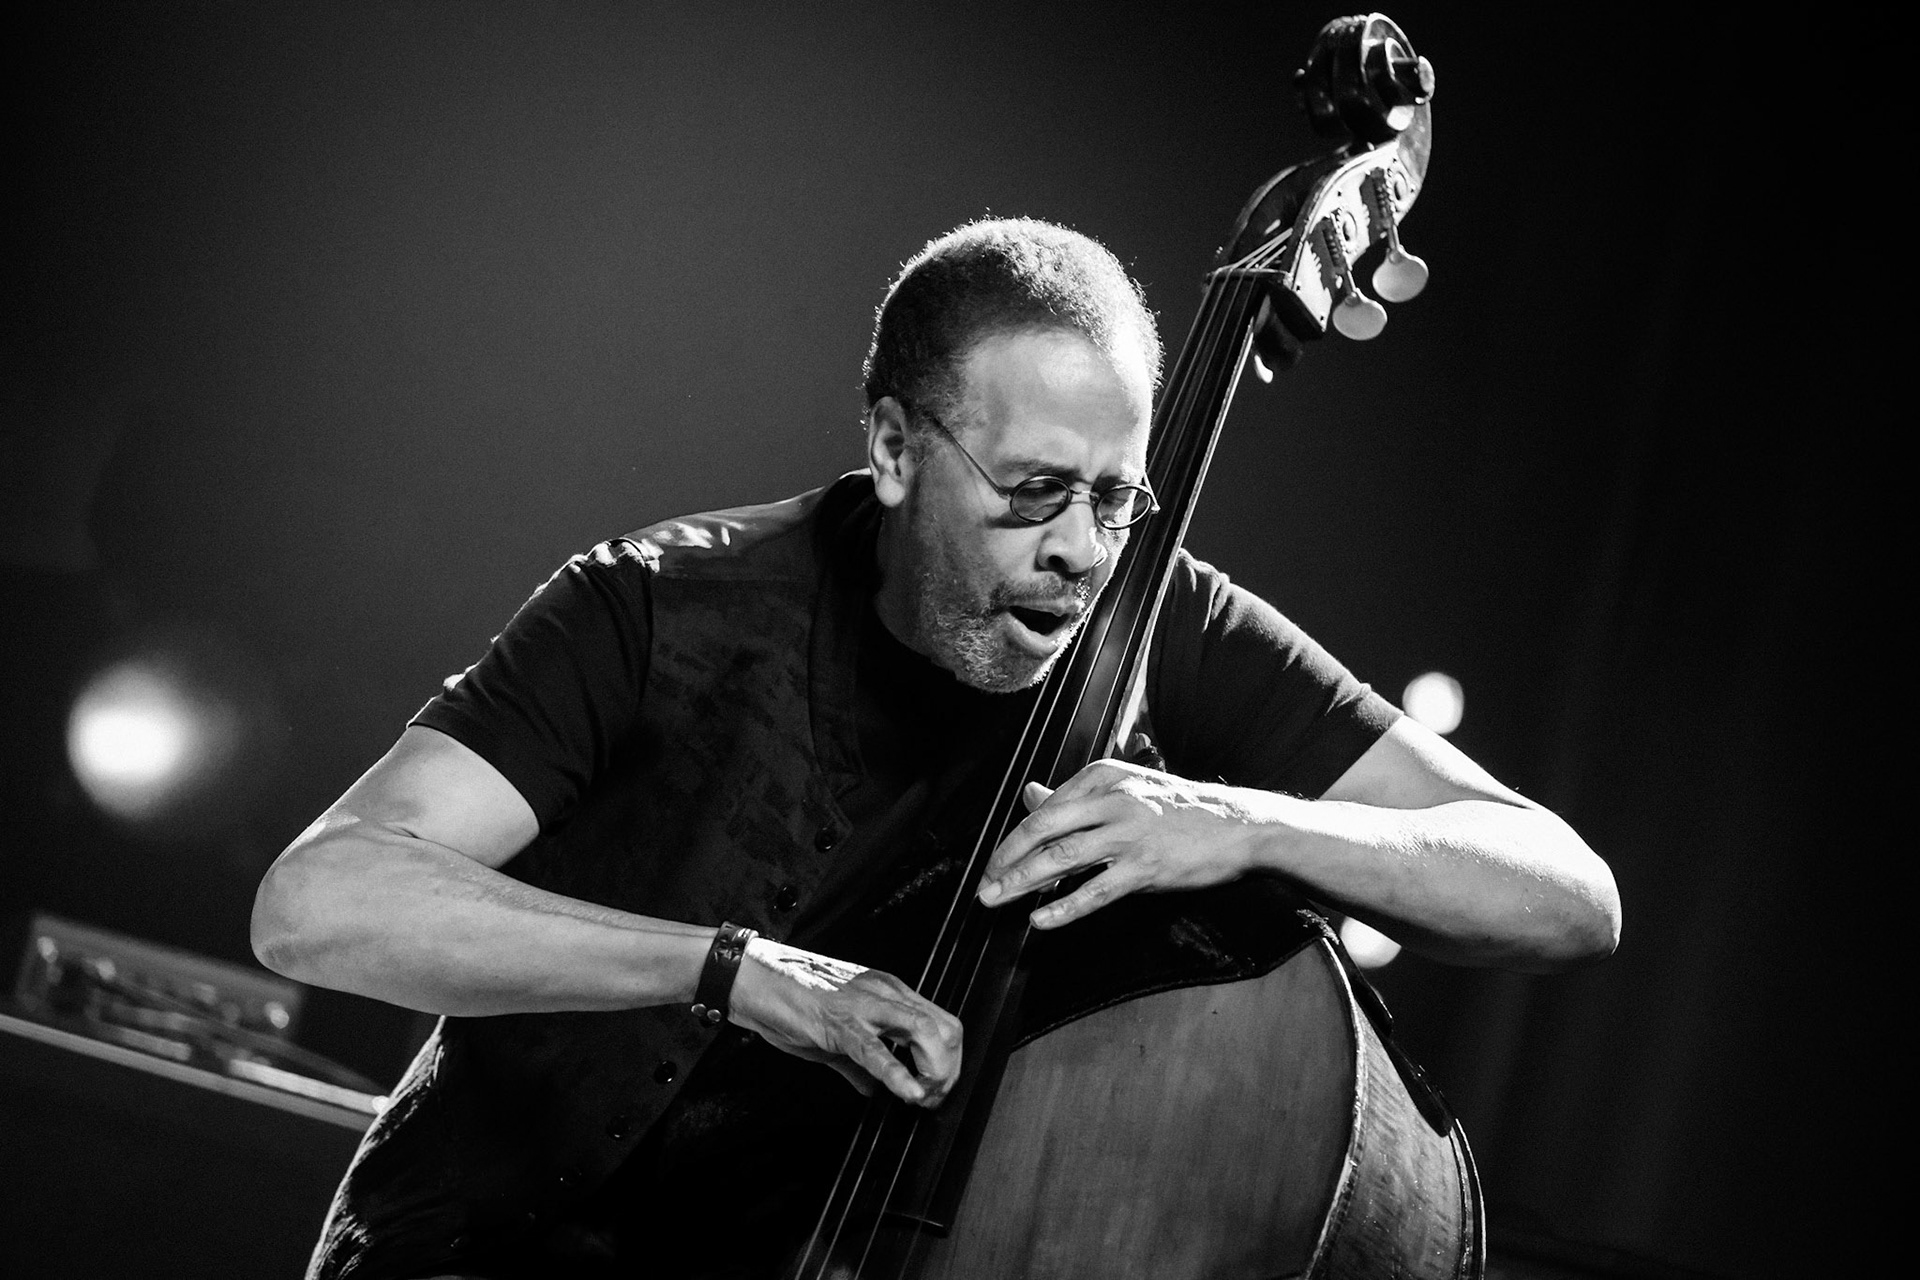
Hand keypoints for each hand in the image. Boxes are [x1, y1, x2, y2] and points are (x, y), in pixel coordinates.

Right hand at [727, 937, 962, 1107]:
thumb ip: (859, 1063)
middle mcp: (885, 993)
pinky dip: (898, 1075)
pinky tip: (908, 1094)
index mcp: (888, 992)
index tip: (937, 1088)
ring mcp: (865, 1005)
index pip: (941, 1022)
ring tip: (924, 1098)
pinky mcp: (840, 1022)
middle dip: (948, 1070)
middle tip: (935, 1098)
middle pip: (944, 1028)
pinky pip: (877, 1050)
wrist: (754, 981)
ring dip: (934, 1071)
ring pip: (924, 1032)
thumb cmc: (791, 1000)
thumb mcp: (835, 1035)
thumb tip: (872, 1089)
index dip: (948, 1060)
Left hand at [976, 759, 1258, 928]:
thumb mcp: (1126, 789)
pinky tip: (1041, 919)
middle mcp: (1112, 800)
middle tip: (984, 885)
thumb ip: (1076, 796)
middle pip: (1042, 829)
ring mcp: (1129, 833)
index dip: (1013, 840)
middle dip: (1006, 860)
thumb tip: (1030, 794)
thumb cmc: (1181, 811)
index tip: (995, 863)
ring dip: (1022, 882)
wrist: (1240, 826)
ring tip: (997, 900)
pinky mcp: (1146, 867)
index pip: (1044, 810)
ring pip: (1061, 858)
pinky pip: (1095, 891)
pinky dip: (1064, 907)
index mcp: (1104, 778)